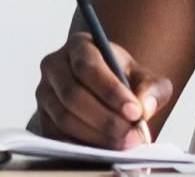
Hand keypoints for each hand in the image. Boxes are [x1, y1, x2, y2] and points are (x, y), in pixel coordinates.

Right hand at [34, 31, 174, 148]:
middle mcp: (55, 66)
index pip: (89, 67)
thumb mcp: (145, 77)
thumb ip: (151, 88)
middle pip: (73, 95)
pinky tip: (104, 148)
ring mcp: (44, 93)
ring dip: (95, 135)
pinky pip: (57, 135)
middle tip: (131, 134)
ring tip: (123, 143)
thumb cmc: (125, 80)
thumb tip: (145, 107)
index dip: (111, 91)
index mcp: (80, 46)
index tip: (135, 111)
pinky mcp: (42, 117)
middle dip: (105, 119)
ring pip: (64, 117)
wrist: (106, 92)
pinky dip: (81, 145)